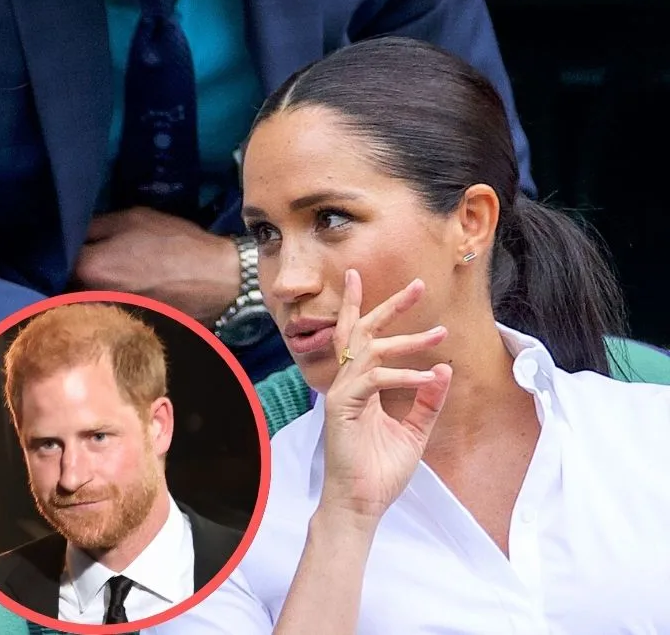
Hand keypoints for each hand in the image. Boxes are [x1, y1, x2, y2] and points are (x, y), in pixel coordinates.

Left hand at [73, 207, 238, 321]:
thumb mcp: (132, 219)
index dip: (57, 247)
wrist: (217, 283)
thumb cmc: (175, 245)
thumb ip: (94, 225)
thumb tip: (70, 232)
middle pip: (64, 283)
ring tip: (96, 275)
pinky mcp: (120, 327)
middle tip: (76, 257)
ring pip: (80, 300)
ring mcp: (104, 317)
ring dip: (81, 289)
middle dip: (65, 272)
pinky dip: (99, 303)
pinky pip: (99, 312)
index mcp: (88, 267)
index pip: (54, 257)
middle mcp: (89, 298)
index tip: (59, 241)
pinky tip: (112, 293)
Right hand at [318, 269, 452, 524]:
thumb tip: (444, 368)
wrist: (361, 504)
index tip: (379, 282)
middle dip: (388, 306)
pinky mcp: (342, 408)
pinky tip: (429, 378)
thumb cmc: (380, 471)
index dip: (366, 308)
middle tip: (418, 286)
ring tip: (439, 333)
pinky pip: (374, 381)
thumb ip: (427, 401)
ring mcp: (342, 395)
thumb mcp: (415, 432)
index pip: (359, 340)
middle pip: (360, 332)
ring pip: (369, 351)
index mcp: (360, 387)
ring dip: (406, 340)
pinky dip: (403, 377)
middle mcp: (348, 385)